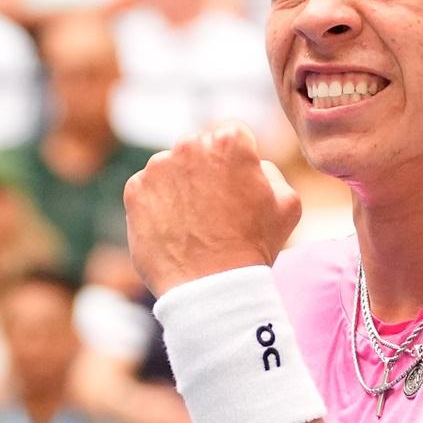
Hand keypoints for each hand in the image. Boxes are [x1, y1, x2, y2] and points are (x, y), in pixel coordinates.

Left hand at [124, 122, 301, 295]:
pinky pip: (148, 189)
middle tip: (217, 207)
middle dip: (207, 169)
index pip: (233, 134)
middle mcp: (190, 145)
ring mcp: (158, 167)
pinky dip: (159, 204)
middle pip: (200, 147)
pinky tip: (175, 228)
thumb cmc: (254, 246)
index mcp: (230, 141)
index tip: (239, 186)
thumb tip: (253, 165)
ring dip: (181, 185)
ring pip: (172, 167)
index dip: (239, 160)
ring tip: (196, 222)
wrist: (211, 288)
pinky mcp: (135, 191)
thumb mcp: (287, 204)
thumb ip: (271, 170)